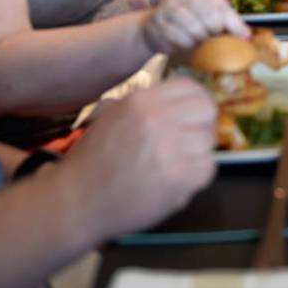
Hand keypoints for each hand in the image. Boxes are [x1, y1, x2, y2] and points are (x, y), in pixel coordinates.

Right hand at [62, 78, 216, 237]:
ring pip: (209, 140)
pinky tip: (175, 179)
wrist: (78, 201)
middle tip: (190, 137)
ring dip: (197, 151)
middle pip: (207, 109)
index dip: (194, 100)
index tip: (191, 113)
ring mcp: (174, 149)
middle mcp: (161, 119)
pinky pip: (207, 168)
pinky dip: (196, 175)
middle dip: (201, 122)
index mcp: (143, 100)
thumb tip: (177, 99)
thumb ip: (146, 104)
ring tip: (176, 162)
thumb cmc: (93, 159)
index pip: (190, 87)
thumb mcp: (114, 115)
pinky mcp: (182, 179)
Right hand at [142, 0, 249, 53]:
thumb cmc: (184, 23)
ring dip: (200, 41)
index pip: (221, 5)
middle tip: (212, 40)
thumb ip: (226, 22)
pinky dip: (187, 46)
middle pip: (211, 16)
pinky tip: (185, 44)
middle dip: (214, 32)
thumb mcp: (205, 16)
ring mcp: (170, 6)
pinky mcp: (160, 22)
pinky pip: (181, 39)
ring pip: (196, 29)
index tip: (244, 38)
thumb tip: (247, 36)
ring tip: (198, 42)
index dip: (234, 23)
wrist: (151, 28)